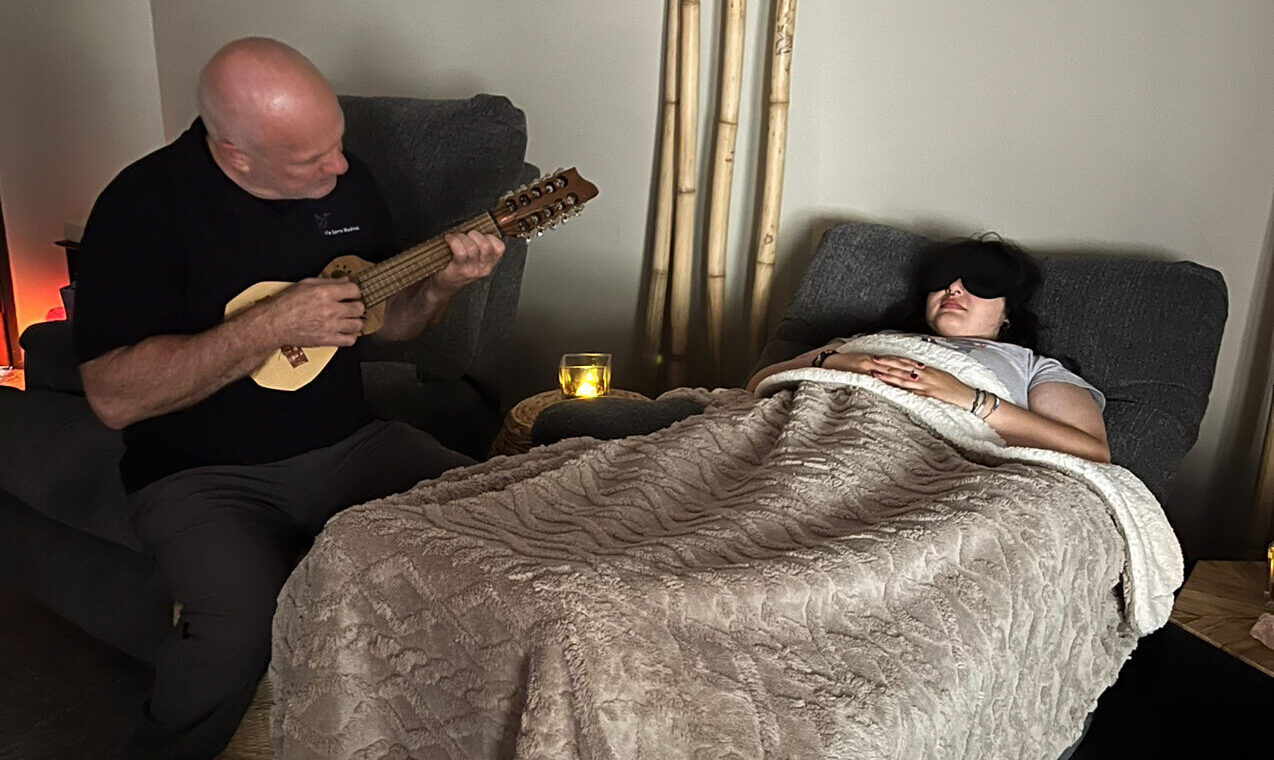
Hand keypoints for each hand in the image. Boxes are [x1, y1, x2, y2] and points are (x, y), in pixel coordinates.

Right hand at [260, 277, 365, 346]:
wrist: (274, 323)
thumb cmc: (286, 304)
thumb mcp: (305, 284)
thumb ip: (327, 282)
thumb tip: (344, 280)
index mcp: (325, 293)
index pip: (354, 290)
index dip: (354, 291)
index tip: (352, 294)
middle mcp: (330, 309)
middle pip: (358, 308)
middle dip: (357, 306)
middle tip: (352, 306)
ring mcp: (330, 326)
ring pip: (357, 325)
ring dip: (356, 321)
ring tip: (350, 319)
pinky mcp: (327, 339)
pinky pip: (349, 340)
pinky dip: (351, 336)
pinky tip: (346, 331)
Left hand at [429, 231, 505, 294]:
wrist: (443, 286)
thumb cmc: (457, 270)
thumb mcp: (474, 261)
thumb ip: (479, 248)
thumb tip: (476, 227)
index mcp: (489, 264)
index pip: (499, 247)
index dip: (489, 236)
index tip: (477, 236)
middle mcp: (483, 268)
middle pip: (486, 245)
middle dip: (473, 234)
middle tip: (464, 235)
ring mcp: (472, 270)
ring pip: (472, 247)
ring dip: (461, 237)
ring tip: (454, 237)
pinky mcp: (459, 270)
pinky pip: (460, 252)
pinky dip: (453, 241)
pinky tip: (449, 239)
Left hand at [861, 355, 976, 408]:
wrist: (966, 395)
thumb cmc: (953, 386)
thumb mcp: (939, 375)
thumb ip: (925, 372)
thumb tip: (914, 370)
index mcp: (926, 369)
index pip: (905, 362)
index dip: (892, 359)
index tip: (880, 356)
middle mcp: (924, 374)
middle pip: (902, 368)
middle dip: (886, 365)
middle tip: (872, 361)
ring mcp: (925, 385)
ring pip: (903, 379)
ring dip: (888, 377)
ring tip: (875, 374)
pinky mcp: (928, 394)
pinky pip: (912, 393)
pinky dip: (900, 391)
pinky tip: (890, 390)